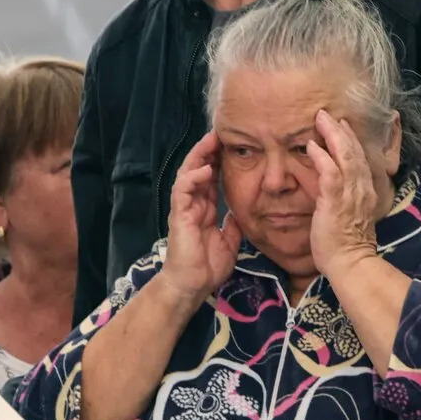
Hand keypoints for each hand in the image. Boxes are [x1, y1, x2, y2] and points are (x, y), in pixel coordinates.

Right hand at [160, 132, 242, 302]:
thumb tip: (241, 212)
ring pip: (188, 174)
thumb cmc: (207, 267)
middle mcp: (193, 205)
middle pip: (198, 170)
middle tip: (221, 133)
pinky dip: (193, 178)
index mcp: (204, 209)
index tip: (232, 146)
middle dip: (208, 151)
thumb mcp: (230, 241)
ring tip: (211, 141)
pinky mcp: (179, 216)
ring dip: (198, 157)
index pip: (211, 178)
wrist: (192, 286)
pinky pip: (183, 191)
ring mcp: (184, 209)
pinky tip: (205, 169)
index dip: (219, 161)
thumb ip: (233, 225)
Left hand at [305, 110, 378, 278]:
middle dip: (341, 131)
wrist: (349, 262)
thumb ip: (343, 198)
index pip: (360, 159)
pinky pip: (330, 174)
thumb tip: (332, 189)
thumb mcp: (347, 215)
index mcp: (365, 192)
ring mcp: (351, 194)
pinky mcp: (336, 202)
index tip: (341, 126)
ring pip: (345, 157)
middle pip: (354, 152)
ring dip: (332, 136)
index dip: (351, 141)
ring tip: (321, 120)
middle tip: (328, 115)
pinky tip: (312, 146)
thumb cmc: (344, 244)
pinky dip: (322, 158)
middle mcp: (362, 189)